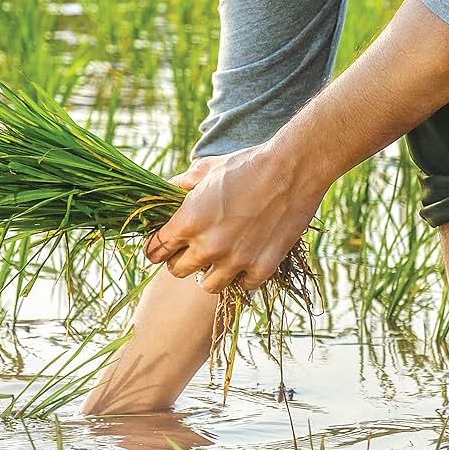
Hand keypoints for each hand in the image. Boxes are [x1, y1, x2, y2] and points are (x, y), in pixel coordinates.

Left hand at [145, 142, 321, 294]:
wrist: (292, 169)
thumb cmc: (247, 164)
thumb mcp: (207, 169)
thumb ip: (182, 185)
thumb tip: (165, 190)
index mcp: (189, 221)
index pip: (156, 250)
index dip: (156, 248)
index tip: (162, 246)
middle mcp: (209, 246)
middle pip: (177, 271)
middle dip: (181, 260)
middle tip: (192, 250)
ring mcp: (236, 260)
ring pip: (208, 285)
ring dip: (210, 273)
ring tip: (219, 258)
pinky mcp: (262, 267)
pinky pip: (243, 285)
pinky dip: (243, 275)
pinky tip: (247, 258)